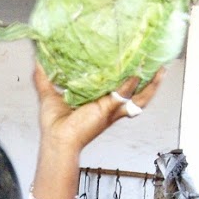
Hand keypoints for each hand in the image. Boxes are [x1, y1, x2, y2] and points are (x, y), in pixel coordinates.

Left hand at [34, 65, 163, 154]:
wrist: (56, 139)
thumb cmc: (55, 124)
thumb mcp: (49, 93)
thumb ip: (44, 77)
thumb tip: (38, 59)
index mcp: (102, 104)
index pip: (122, 88)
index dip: (132, 76)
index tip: (137, 61)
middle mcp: (110, 107)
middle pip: (139, 93)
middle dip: (152, 81)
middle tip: (159, 64)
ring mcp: (111, 109)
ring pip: (140, 97)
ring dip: (152, 84)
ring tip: (160, 70)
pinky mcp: (107, 111)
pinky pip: (124, 96)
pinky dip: (130, 85)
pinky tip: (135, 74)